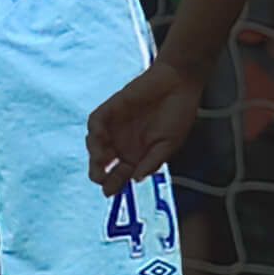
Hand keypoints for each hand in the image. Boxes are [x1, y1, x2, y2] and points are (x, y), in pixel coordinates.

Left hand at [85, 59, 202, 196]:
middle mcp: (122, 143)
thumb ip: (153, 161)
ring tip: (101, 160)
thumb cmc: (178, 114)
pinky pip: (95, 123)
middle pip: (102, 164)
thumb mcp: (169, 144)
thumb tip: (138, 179)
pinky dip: (95, 131)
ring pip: (96, 144)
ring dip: (95, 154)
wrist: (179, 82)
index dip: (112, 185)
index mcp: (136, 155)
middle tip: (101, 178)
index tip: (110, 192)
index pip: (118, 175)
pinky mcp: (111, 109)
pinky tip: (100, 137)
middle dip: (98, 173)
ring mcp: (114, 127)